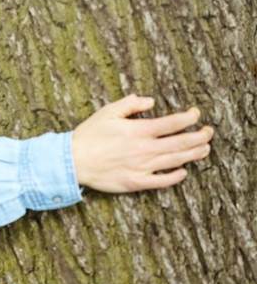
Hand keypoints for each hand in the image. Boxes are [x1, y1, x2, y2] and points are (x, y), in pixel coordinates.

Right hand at [71, 94, 213, 192]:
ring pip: (176, 161)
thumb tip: (150, 101)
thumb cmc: (89, 135)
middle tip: (209, 132)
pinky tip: (183, 172)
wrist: (73, 160)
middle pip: (180, 143)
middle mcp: (144, 149)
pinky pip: (162, 181)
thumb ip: (131, 104)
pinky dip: (175, 176)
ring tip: (205, 149)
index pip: (173, 123)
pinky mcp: (136, 182)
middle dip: (199, 137)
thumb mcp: (108, 112)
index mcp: (138, 130)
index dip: (189, 118)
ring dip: (194, 155)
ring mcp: (142, 167)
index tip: (196, 114)